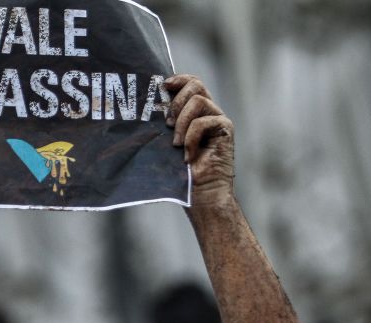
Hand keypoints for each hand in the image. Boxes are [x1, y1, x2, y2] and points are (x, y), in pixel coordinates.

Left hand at [164, 74, 234, 202]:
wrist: (200, 195)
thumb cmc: (180, 174)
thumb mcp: (165, 144)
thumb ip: (163, 124)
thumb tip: (145, 107)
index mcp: (194, 113)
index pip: (190, 83)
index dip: (178, 79)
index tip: (163, 86)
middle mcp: (208, 112)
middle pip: (195, 84)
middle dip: (176, 102)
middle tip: (167, 126)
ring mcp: (218, 119)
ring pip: (198, 100)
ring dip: (181, 123)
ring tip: (176, 145)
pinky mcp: (225, 129)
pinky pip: (203, 122)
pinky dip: (191, 138)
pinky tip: (188, 156)